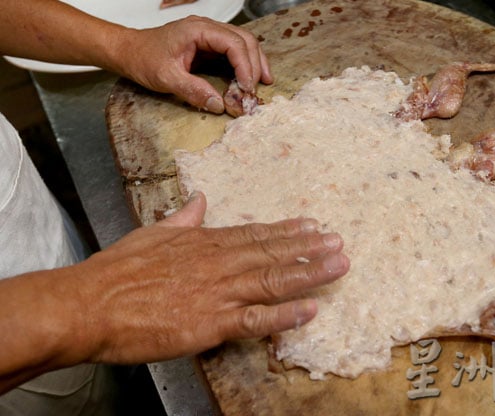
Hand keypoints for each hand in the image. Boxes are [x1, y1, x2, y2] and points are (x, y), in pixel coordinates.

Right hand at [70, 192, 348, 363]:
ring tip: (338, 265)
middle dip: (309, 248)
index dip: (286, 231)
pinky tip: (311, 309)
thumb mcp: (152, 234)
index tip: (311, 226)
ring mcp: (218, 292)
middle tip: (339, 242)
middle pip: (272, 253)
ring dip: (309, 272)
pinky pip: (256, 319)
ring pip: (273, 280)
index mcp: (204, 242)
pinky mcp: (211, 323)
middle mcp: (219, 263)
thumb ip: (184, 218)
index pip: (255, 234)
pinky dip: (285, 314)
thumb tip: (201, 199)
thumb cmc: (117, 271)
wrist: (90, 304)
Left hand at [114, 16, 272, 112]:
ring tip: (263, 82)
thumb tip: (219, 104)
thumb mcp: (166, 78)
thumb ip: (193, 91)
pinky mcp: (209, 45)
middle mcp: (207, 28)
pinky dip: (246, 63)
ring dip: (255, 62)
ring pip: (243, 43)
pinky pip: (234, 50)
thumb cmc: (143, 59)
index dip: (245, 66)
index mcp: (197, 30)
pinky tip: (251, 77)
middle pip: (244, 40)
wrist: (129, 52)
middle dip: (255, 65)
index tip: (247, 88)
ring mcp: (209, 35)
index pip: (233, 43)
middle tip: (256, 90)